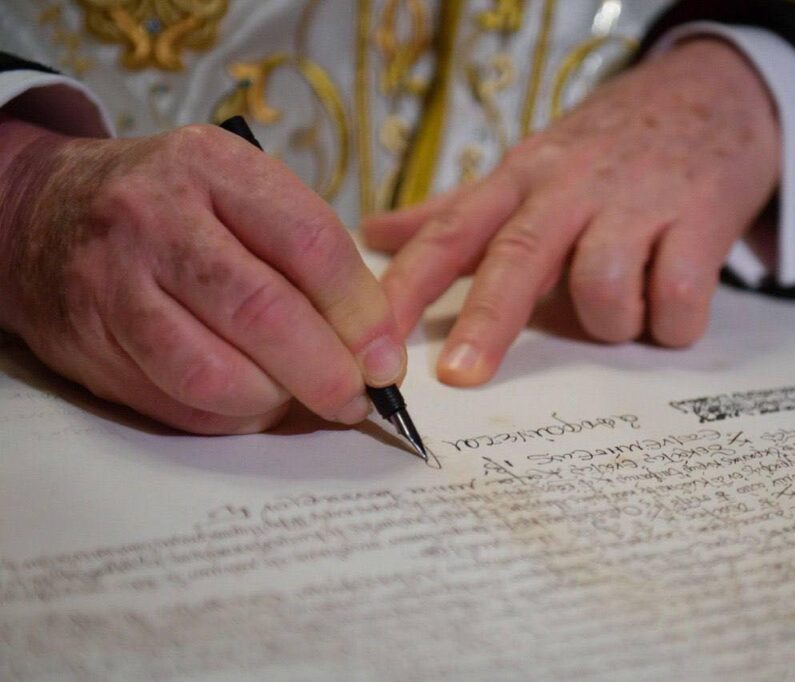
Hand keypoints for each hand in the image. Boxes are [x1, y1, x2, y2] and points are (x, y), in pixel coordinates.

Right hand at [0, 118, 403, 433]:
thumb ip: (307, 254)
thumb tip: (375, 347)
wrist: (42, 209)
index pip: (310, 244)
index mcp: (213, 166)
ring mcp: (113, 282)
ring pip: (215, 373)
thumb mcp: (237, 190)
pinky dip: (229, 417)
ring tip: (295, 396)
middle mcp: (156, 218)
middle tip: (355, 397)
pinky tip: (247, 401)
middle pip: (263, 313)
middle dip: (327, 372)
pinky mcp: (88, 342)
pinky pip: (177, 404)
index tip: (386, 359)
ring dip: (275, 401)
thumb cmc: (170, 205)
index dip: (361, 314)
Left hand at [363, 39, 779, 385]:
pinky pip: (676, 298)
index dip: (406, 286)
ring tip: (626, 307)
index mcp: (521, 179)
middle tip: (460, 375)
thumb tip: (376, 232)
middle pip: (518, 256)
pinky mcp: (701, 218)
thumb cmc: (610, 147)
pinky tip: (672, 306)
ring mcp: (637, 201)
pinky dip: (672, 322)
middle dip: (487, 321)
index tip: (373, 340)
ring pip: (602, 288)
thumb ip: (455, 209)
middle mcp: (571, 187)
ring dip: (610, 322)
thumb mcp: (529, 167)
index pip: (450, 232)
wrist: (715, 93)